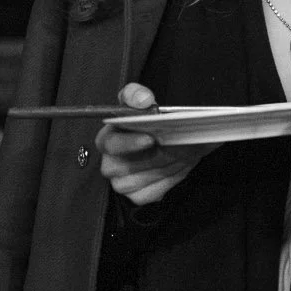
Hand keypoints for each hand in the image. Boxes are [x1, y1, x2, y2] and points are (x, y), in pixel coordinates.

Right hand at [95, 83, 216, 204]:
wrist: (173, 146)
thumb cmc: (152, 127)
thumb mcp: (143, 105)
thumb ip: (137, 95)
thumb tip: (142, 100)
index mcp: (108, 139)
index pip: (110, 143)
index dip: (129, 142)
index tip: (150, 138)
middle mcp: (110, 163)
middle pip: (127, 165)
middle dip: (155, 154)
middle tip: (176, 144)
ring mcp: (121, 183)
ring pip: (144, 178)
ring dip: (166, 165)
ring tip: (182, 151)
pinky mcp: (137, 196)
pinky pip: (154, 192)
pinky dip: (169, 178)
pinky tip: (178, 166)